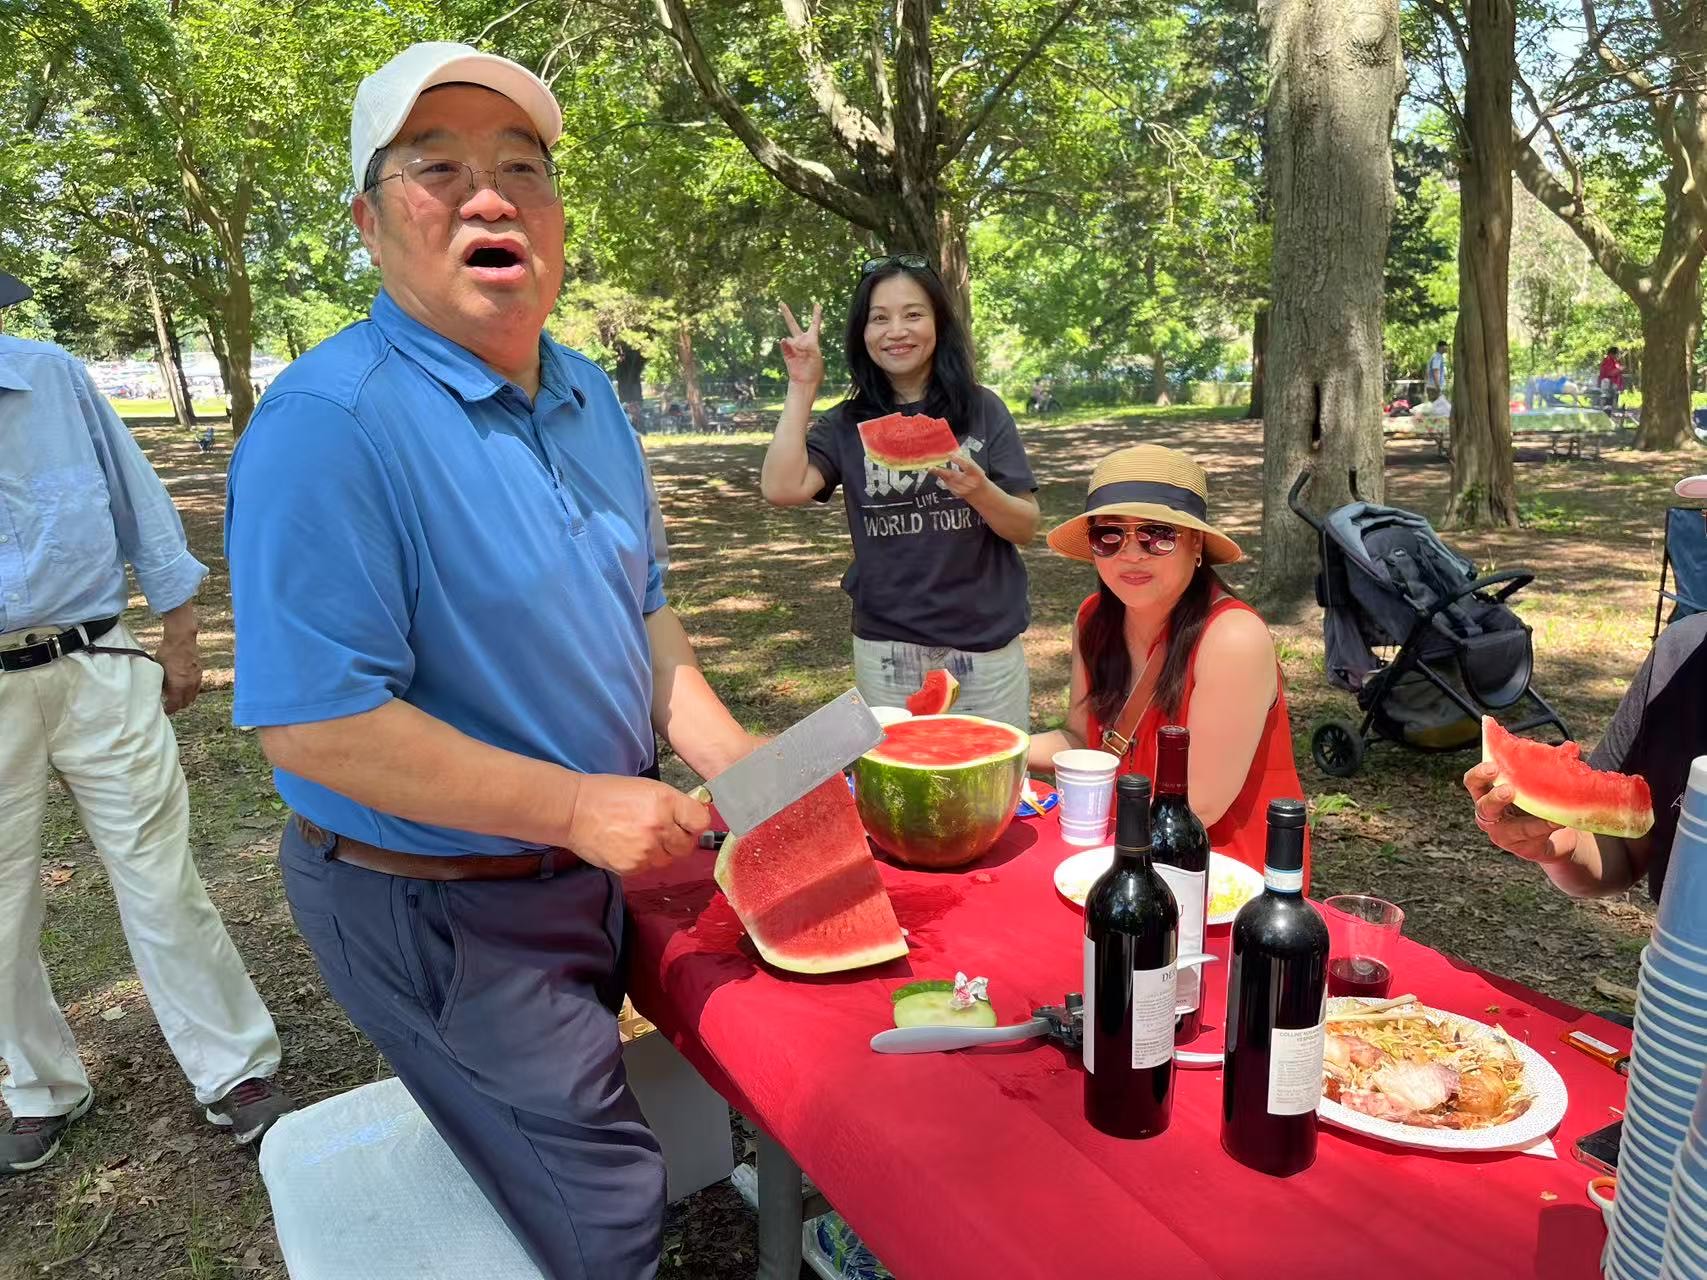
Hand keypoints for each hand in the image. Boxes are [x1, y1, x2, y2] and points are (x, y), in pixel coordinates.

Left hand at [154, 634, 202, 713]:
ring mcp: (196, 680)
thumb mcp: (160, 671)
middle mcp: (189, 685)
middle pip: (185, 703)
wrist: (181, 641)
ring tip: (177, 697)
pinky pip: (196, 688)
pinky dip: (190, 691)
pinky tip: (184, 687)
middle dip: (177, 706)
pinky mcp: (199, 674)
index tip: (165, 711)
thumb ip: (162, 684)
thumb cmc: (168, 654)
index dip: (170, 710)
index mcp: (178, 686)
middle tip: (170, 705)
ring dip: (185, 699)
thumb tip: (160, 692)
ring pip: (192, 696)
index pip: (175, 705)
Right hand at [562, 775, 710, 875]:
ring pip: (668, 859)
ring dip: (660, 851)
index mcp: (665, 802)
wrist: (574, 811)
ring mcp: (645, 850)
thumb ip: (673, 804)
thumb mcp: (647, 788)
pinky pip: (648, 867)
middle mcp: (658, 828)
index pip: (701, 822)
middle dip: (678, 839)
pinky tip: (627, 845)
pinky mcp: (631, 867)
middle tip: (661, 830)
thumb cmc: (609, 795)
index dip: (694, 822)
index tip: (687, 822)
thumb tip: (695, 819)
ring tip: (639, 836)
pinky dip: (642, 860)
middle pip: (687, 846)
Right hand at [779, 302, 823, 386]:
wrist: (806, 382)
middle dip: (786, 314)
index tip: (817, 304)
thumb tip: (789, 340)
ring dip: (797, 347)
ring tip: (802, 359)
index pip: (815, 324)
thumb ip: (804, 345)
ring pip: (791, 340)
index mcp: (812, 340)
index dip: (816, 314)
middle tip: (781, 302)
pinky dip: (785, 344)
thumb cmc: (814, 370)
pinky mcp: (786, 354)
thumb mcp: (815, 354)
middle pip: (792, 325)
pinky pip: (784, 345)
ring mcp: (793, 347)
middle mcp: (801, 341)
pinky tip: (784, 342)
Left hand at [929, 450, 989, 499]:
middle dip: (941, 472)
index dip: (958, 460)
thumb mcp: (976, 467)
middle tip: (931, 468)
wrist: (981, 494)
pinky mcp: (956, 493)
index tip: (950, 454)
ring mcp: (963, 489)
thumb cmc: (977, 477)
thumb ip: (965, 460)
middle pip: (954, 476)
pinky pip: (947, 484)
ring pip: (948, 480)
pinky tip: (940, 474)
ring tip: (932, 469)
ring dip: (939, 474)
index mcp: (977, 473)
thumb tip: (954, 451)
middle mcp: (970, 482)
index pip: (968, 466)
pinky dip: (943, 478)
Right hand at [1463, 763, 1570, 862]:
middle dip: (1496, 798)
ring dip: (1530, 821)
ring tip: (1548, 814)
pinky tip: (1559, 822)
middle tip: (1509, 790)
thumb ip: (1538, 768)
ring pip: (1512, 829)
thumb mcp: (1533, 784)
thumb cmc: (1538, 802)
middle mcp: (1490, 816)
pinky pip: (1533, 839)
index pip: (1473, 782)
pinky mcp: (1522, 849)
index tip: (1494, 767)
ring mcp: (1503, 835)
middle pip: (1484, 807)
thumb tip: (1570, 748)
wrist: (1556, 835)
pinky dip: (1546, 829)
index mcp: (1487, 794)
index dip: (1479, 774)